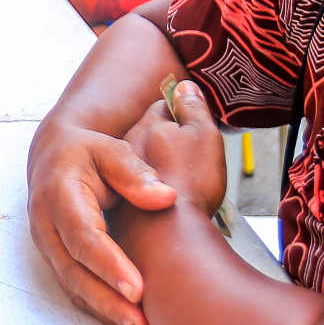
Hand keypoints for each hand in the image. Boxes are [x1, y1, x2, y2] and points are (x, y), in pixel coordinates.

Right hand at [27, 117, 180, 324]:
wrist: (55, 154)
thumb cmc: (87, 151)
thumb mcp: (110, 149)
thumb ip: (135, 173)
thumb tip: (165, 198)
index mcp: (57, 195)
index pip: (82, 237)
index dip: (108, 265)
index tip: (138, 288)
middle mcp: (46, 226)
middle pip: (75, 272)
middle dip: (108, 302)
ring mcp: (48, 246)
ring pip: (74, 287)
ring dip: (107, 312)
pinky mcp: (57, 259)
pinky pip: (77, 289)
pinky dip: (102, 308)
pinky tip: (130, 322)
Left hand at [126, 80, 227, 217]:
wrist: (169, 238)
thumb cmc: (190, 184)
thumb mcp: (202, 136)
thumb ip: (193, 109)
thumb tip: (184, 86)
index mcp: (145, 131)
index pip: (161, 110)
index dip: (178, 113)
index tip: (191, 123)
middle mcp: (126, 155)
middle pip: (148, 140)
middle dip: (166, 145)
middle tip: (190, 158)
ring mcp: (121, 185)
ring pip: (141, 171)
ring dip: (158, 175)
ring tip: (180, 187)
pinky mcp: (123, 214)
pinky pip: (138, 201)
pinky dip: (151, 203)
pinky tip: (166, 212)